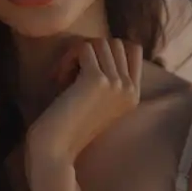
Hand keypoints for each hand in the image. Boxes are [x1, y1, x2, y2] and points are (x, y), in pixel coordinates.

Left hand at [26, 38, 142, 170]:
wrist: (57, 149)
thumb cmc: (71, 127)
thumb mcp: (99, 103)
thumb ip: (109, 80)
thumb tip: (100, 46)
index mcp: (134, 95)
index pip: (134, 50)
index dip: (109, 50)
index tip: (89, 66)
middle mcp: (130, 88)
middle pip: (116, 43)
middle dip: (92, 51)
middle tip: (73, 72)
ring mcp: (116, 83)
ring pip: (99, 42)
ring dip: (77, 54)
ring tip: (65, 76)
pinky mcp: (96, 79)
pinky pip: (83, 48)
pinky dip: (67, 58)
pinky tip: (59, 78)